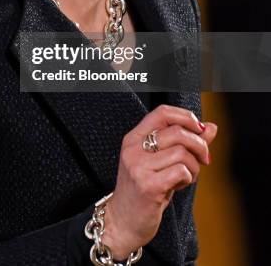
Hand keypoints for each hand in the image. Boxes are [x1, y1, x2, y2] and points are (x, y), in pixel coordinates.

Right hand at [102, 104, 217, 258]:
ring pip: (182, 153)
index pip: (162, 112)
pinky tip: (179, 185)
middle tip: (204, 158)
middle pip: (177, 132)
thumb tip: (211, 127)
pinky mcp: (148, 186)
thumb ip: (184, 142)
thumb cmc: (144, 190)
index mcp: (133, 138)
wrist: (122, 222)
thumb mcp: (161, 162)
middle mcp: (133, 149)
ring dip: (194, 166)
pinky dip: (189, 178)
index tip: (199, 130)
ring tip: (187, 176)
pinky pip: (181, 171)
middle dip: (199, 145)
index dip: (185, 117)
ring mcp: (138, 167)